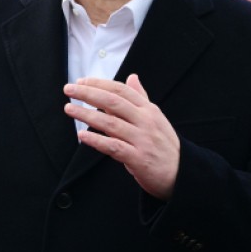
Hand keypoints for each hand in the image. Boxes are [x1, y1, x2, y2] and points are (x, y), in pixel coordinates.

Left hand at [63, 74, 179, 198]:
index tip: (81, 81)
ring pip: (110, 123)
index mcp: (149, 109)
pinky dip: (96, 140)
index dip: (99, 84)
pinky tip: (82, 136)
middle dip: (88, 94)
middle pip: (113, 102)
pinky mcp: (138, 159)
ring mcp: (142, 140)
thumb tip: (132, 77)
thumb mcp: (156, 118)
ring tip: (69, 109)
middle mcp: (146, 121)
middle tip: (68, 90)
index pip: (121, 90)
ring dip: (86, 115)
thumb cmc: (164, 145)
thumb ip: (141, 98)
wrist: (182, 173)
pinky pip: (114, 147)